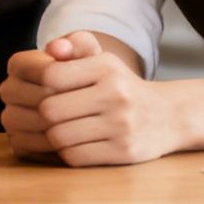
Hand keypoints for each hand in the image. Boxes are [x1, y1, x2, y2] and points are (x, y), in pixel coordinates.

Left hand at [7, 32, 179, 167]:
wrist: (168, 116)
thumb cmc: (121, 87)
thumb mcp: (102, 60)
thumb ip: (74, 46)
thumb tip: (52, 48)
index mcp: (106, 67)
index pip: (50, 75)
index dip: (34, 84)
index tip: (36, 90)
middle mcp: (116, 94)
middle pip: (49, 110)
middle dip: (42, 115)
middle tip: (47, 116)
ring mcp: (122, 126)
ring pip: (59, 137)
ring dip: (53, 136)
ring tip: (60, 130)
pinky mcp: (124, 152)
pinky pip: (75, 157)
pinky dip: (68, 152)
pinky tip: (75, 144)